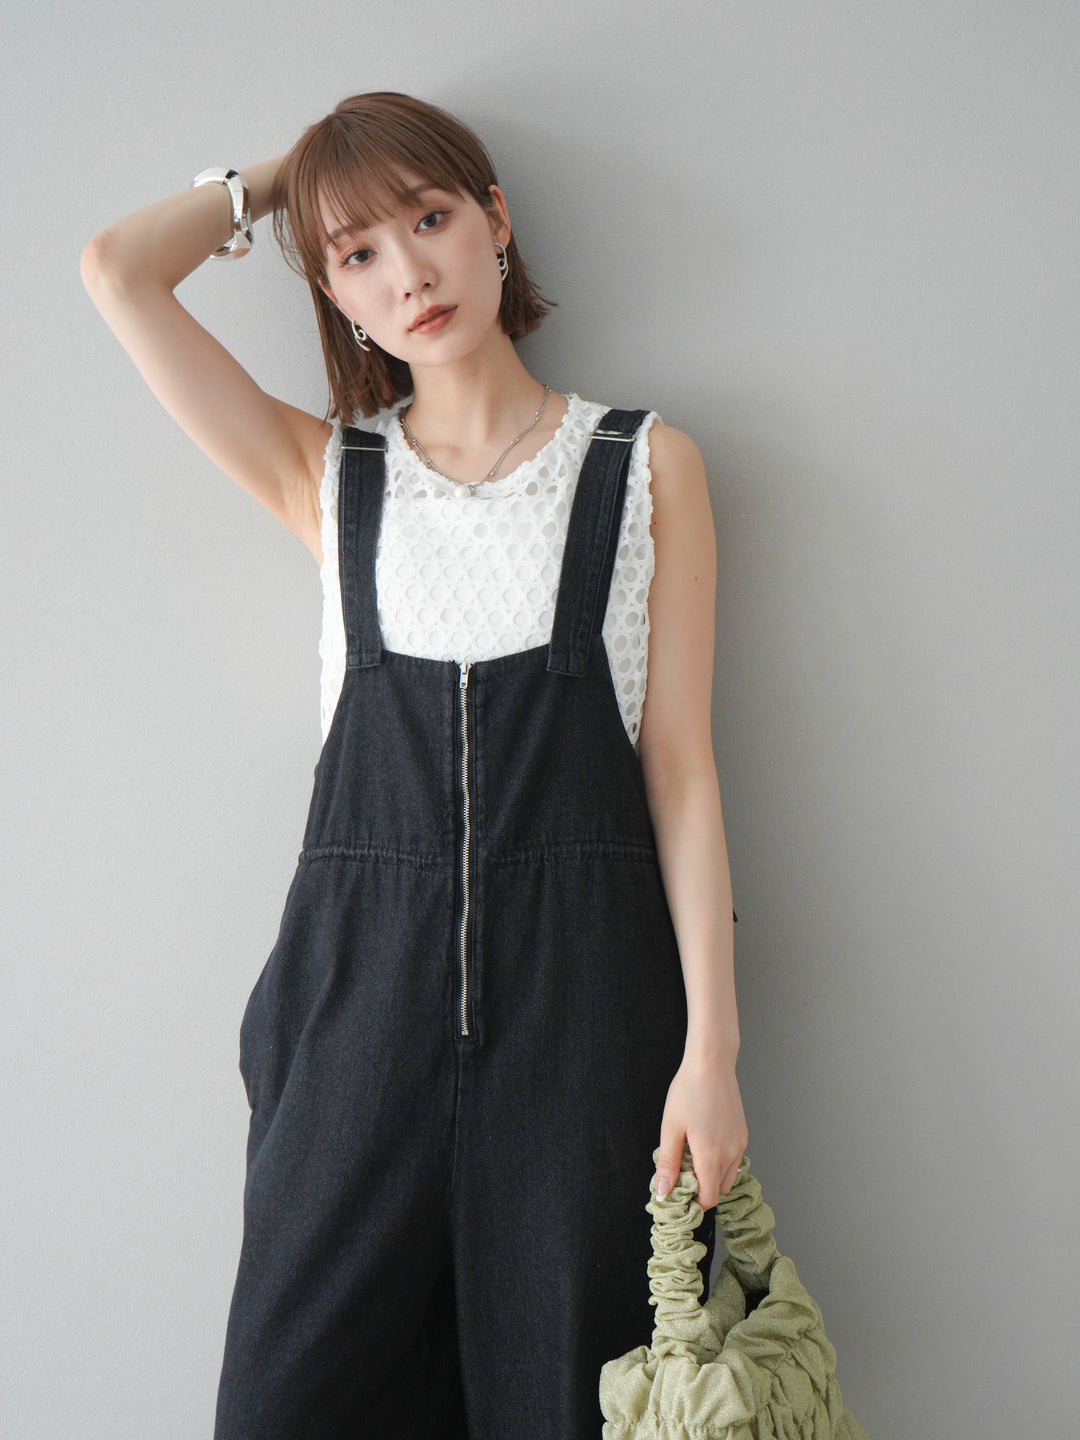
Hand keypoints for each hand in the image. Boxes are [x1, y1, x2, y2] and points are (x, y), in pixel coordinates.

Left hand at [653, 1050, 747, 1208]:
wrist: (712, 1063)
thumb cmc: (688, 1091)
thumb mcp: (671, 1128)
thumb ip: (667, 1163)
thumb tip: (662, 1193)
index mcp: (711, 1156)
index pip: (708, 1199)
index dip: (693, 1203)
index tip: (678, 1195)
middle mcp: (731, 1154)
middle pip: (718, 1190)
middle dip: (701, 1189)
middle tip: (681, 1172)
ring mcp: (740, 1144)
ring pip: (728, 1176)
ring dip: (711, 1175)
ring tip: (691, 1155)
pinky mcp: (743, 1134)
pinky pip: (734, 1160)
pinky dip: (720, 1161)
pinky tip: (704, 1142)